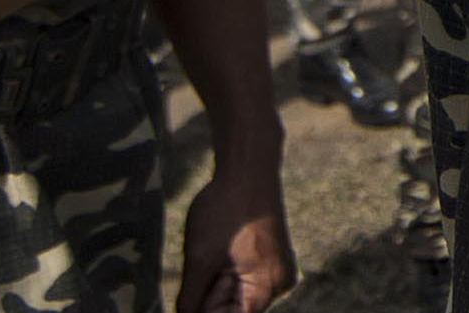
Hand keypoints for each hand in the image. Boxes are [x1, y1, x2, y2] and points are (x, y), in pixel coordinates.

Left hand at [176, 161, 296, 311]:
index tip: (193, 293)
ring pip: (236, 296)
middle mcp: (278, 285)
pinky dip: (224, 274)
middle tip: (203, 266)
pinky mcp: (270, 261)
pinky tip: (220, 250)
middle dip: (210, 298)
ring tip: (212, 253)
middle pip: (235, 310)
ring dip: (215, 286)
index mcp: (266, 288)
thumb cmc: (225, 210)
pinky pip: (243, 281)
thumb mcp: (198, 260)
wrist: (247, 170)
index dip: (207, 311)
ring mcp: (275, 272)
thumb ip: (190, 300)